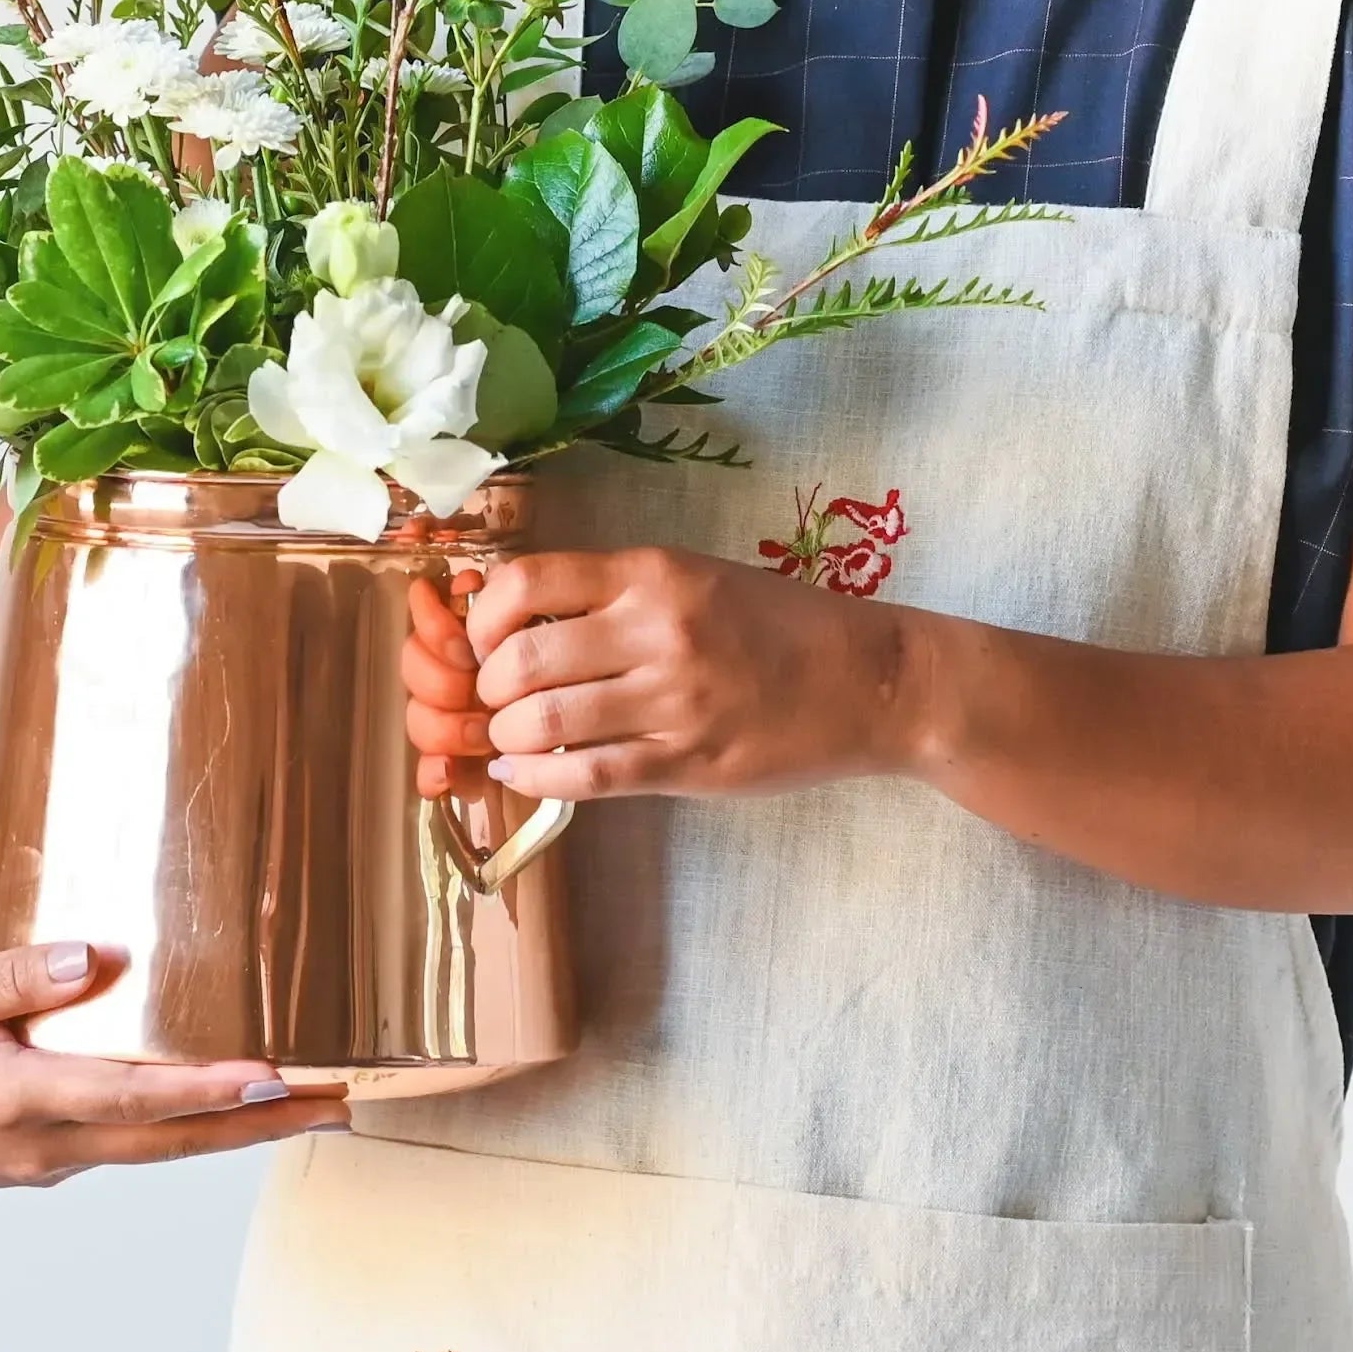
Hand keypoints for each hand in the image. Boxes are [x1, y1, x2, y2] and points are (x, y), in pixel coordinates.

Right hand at [0, 940, 346, 1190]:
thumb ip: (14, 976)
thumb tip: (97, 958)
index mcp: (18, 1099)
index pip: (130, 1097)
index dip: (204, 1089)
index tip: (273, 1078)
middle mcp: (46, 1144)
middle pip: (172, 1141)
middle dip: (260, 1125)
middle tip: (339, 1105)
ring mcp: (50, 1161)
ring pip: (160, 1150)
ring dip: (238, 1133)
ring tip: (315, 1109)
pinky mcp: (48, 1159)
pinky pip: (133, 1147)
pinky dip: (189, 1131)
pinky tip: (231, 1110)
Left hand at [439, 547, 911, 801]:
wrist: (869, 680)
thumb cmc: (780, 625)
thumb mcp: (696, 578)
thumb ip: (615, 594)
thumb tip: (517, 620)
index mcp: (654, 573)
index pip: (526, 582)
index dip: (482, 619)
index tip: (486, 641)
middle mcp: (658, 630)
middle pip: (521, 660)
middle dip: (488, 689)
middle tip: (496, 699)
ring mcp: (673, 701)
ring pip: (542, 723)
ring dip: (507, 737)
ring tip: (512, 739)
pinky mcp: (687, 763)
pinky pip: (585, 775)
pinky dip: (535, 778)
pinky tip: (524, 773)